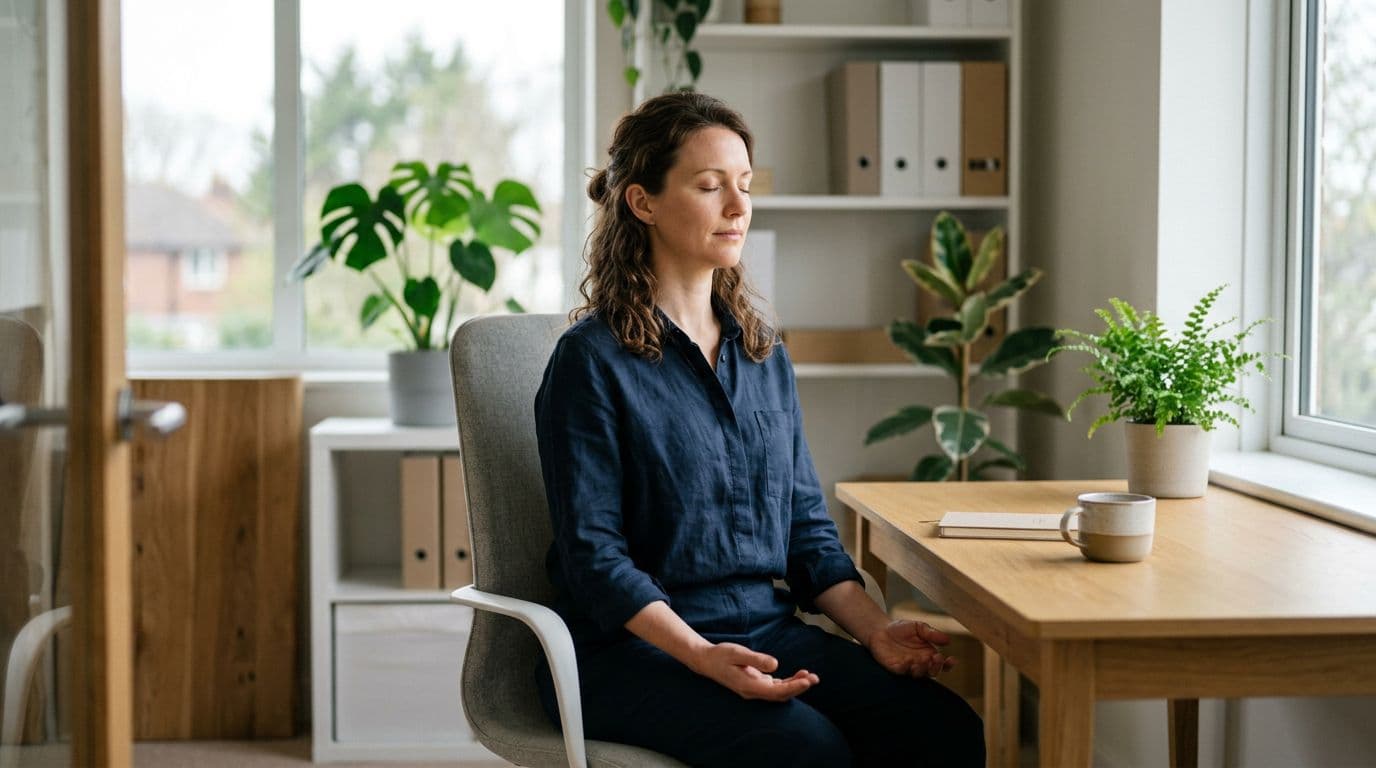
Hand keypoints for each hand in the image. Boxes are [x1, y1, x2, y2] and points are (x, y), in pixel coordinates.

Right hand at [690, 642, 818, 700]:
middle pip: (781, 695)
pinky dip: (788, 682)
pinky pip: (775, 687)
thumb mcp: (737, 653)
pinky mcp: (756, 683)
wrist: (706, 661)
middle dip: (799, 687)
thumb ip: (756, 659)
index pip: (776, 691)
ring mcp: (754, 689)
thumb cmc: (721, 655)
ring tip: (811, 676)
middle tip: (815, 678)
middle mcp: (753, 691)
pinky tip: (799, 675)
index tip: (807, 681)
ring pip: (779, 692)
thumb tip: (775, 665)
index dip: (793, 687)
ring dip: (796, 686)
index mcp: (748, 686)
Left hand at [867, 619, 957, 678]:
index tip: (952, 659)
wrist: (881, 629)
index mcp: (929, 655)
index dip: (948, 664)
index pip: (942, 664)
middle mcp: (920, 664)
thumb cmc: (902, 629)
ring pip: (918, 675)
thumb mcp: (919, 627)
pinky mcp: (894, 668)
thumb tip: (948, 640)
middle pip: (932, 672)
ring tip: (922, 660)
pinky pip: (901, 671)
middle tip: (936, 658)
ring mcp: (908, 667)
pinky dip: (905, 668)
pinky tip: (908, 660)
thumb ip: (932, 633)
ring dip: (922, 669)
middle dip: (936, 667)